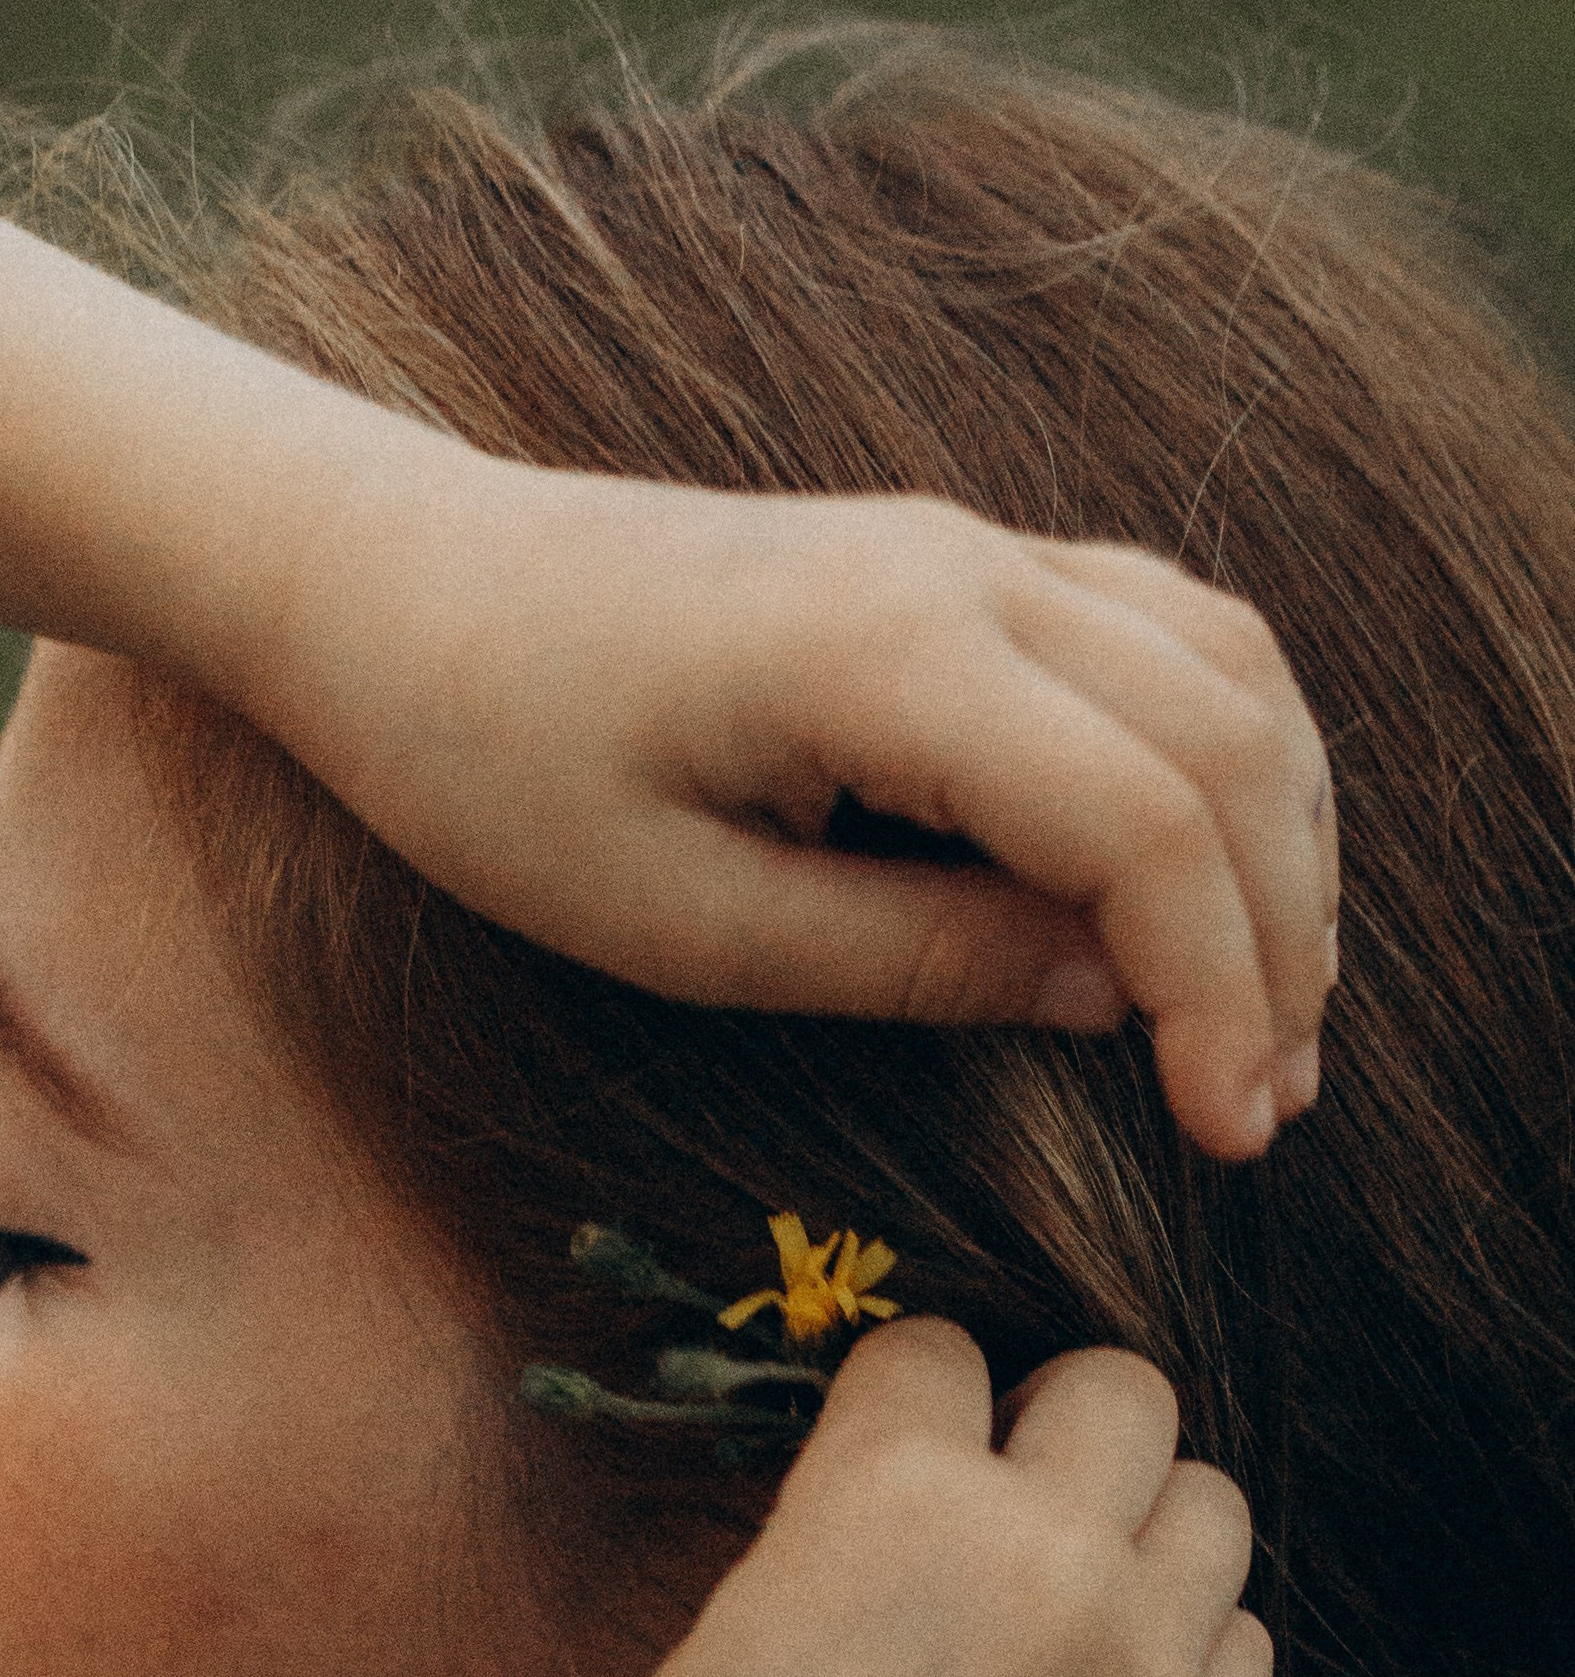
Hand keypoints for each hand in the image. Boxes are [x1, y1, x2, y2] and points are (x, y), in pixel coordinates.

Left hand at [312, 465, 1333, 1162]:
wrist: (394, 583)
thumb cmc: (489, 762)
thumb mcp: (680, 923)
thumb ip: (912, 957)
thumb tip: (1113, 995)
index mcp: (886, 656)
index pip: (1147, 820)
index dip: (1221, 987)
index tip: (1229, 1133)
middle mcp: (964, 566)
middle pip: (1228, 739)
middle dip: (1282, 935)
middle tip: (1265, 1105)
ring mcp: (968, 543)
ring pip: (1229, 668)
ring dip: (1281, 840)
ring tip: (1268, 1009)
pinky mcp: (952, 557)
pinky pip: (1164, 631)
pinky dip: (1224, 757)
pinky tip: (1210, 873)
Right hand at [535, 1318, 1270, 1676]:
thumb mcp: (731, 1638)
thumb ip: (845, 1531)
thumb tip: (921, 1480)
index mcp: (885, 1498)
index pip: (939, 1351)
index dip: (907, 1398)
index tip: (894, 1447)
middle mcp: (1038, 1557)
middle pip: (1120, 1390)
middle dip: (1054, 1426)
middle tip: (1003, 1502)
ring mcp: (1141, 1671)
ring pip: (1211, 1507)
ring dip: (1140, 1531)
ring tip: (1066, 1603)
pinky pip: (1245, 1651)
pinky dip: (1187, 1654)